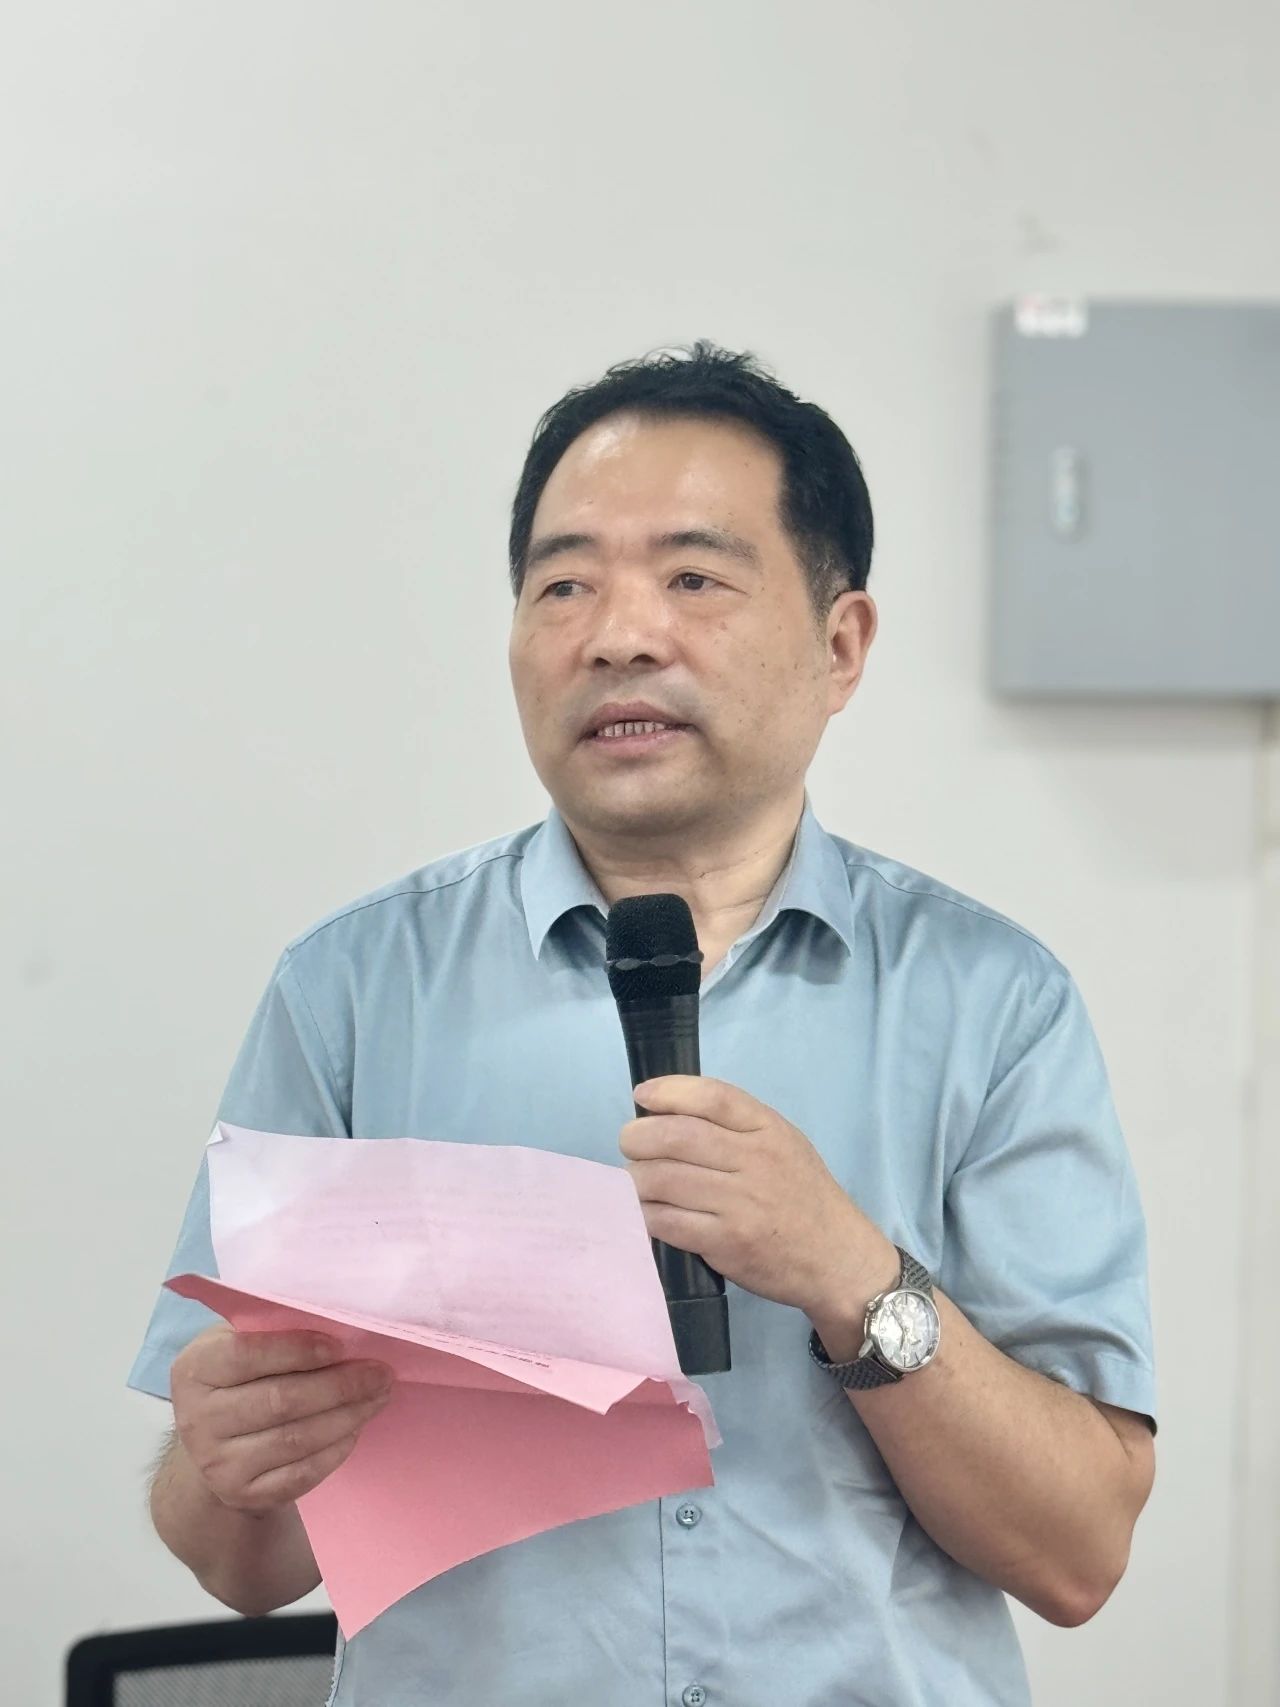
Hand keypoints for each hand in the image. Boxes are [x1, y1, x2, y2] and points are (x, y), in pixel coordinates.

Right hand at [170, 1326, 393, 1512]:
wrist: (213, 1442)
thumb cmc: (240, 1375)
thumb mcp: (240, 1341)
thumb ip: (273, 1329)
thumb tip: (338, 1320)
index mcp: (194, 1369)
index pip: (246, 1354)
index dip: (297, 1349)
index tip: (341, 1345)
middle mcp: (196, 1419)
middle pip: (280, 1401)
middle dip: (339, 1385)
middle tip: (380, 1372)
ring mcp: (217, 1464)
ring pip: (295, 1439)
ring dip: (347, 1416)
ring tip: (379, 1396)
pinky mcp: (241, 1494)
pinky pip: (300, 1474)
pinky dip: (334, 1451)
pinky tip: (356, 1429)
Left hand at [620, 1076, 897, 1317]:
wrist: (838, 1259)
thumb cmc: (803, 1197)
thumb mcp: (784, 1143)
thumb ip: (736, 1126)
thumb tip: (667, 1113)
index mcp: (768, 1130)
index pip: (712, 1097)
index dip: (669, 1091)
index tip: (643, 1095)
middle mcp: (755, 1161)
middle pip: (677, 1137)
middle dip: (638, 1137)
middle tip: (629, 1143)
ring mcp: (740, 1204)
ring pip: (664, 1180)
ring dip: (635, 1178)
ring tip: (635, 1181)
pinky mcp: (726, 1244)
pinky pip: (667, 1222)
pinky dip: (645, 1215)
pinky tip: (644, 1212)